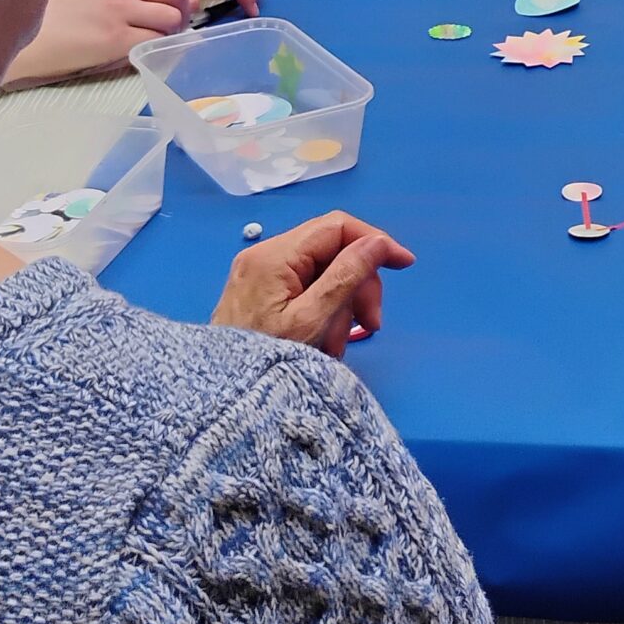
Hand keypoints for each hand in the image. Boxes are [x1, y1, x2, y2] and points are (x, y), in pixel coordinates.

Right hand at [3, 0, 199, 85]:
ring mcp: (120, 11)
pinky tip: (145, 48)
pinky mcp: (117, 39)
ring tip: (159, 37)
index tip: (168, 2)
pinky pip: (156, 40)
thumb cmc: (58, 13)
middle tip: (173, 22)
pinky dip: (157, 46)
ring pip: (172, 15)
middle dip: (181, 7)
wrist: (32, 37)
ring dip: (172, 29)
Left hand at [212, 211, 415, 358]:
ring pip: (322, 272)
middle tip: (371, 323)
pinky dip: (323, 310)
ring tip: (339, 343)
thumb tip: (378, 242)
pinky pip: (305, 289)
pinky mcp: (260, 292)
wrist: (220, 396)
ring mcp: (260, 274)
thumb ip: (346, 276)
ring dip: (342, 304)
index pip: (336, 227)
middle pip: (332, 250)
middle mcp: (265, 256)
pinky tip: (324, 340)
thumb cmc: (264, 361)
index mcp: (274, 256)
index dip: (375, 241)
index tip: (403, 264)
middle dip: (358, 284)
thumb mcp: (311, 321)